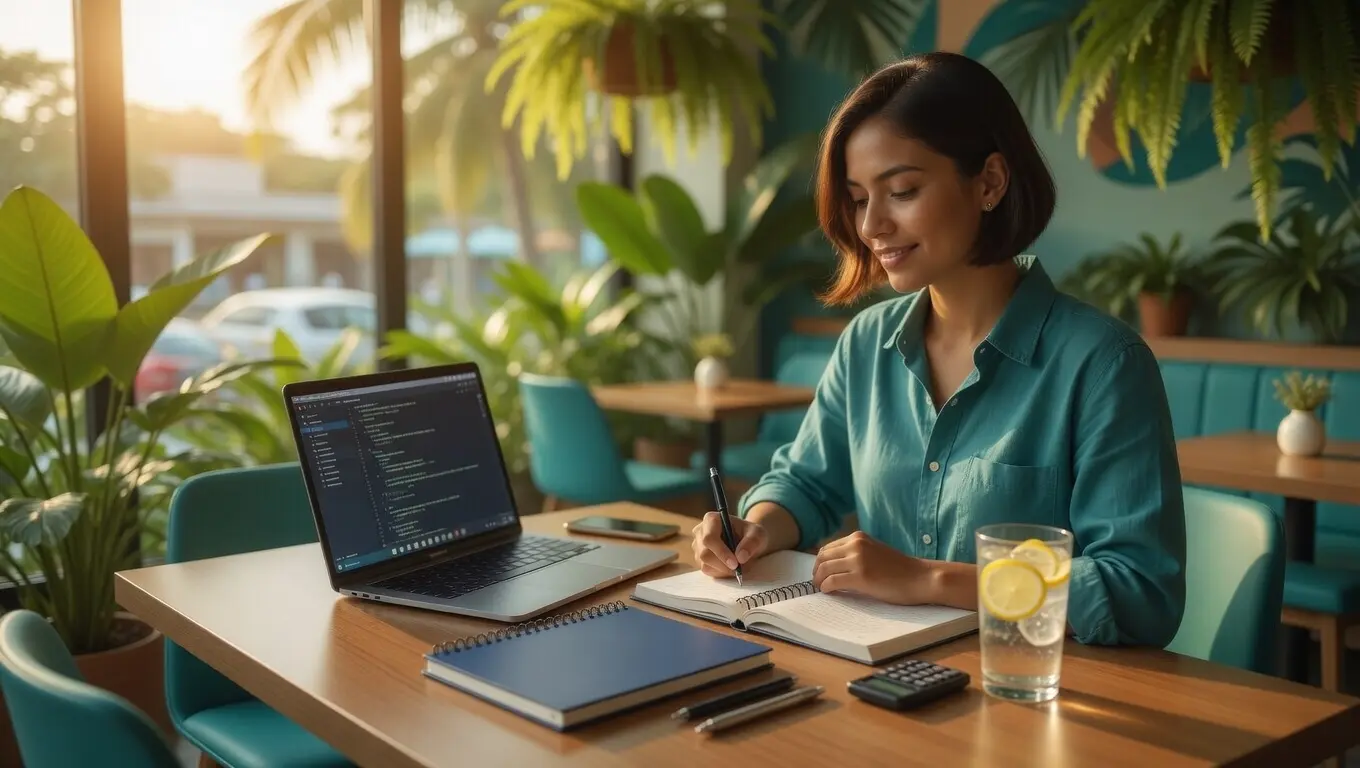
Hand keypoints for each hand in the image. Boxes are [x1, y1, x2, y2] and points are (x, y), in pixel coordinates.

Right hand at [692, 512, 768, 578]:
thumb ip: (751, 542)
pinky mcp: (699, 559)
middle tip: (739, 569)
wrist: (747, 540)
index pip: (709, 538)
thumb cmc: (750, 533)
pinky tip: (730, 566)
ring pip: (705, 564)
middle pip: (704, 554)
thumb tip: (741, 557)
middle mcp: (700, 532)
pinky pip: (707, 570)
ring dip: (723, 570)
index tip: (736, 563)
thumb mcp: (758, 534)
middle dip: (723, 564)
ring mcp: (698, 546)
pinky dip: (721, 572)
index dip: (721, 552)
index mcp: (711, 519)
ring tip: (738, 565)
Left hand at [813, 531, 934, 604]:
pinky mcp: (860, 576)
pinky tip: (830, 593)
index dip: (820, 562)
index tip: (820, 573)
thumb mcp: (874, 552)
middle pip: (822, 557)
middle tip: (818, 583)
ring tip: (822, 589)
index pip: (827, 548)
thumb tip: (832, 565)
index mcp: (858, 537)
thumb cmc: (900, 569)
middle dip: (816, 571)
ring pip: (824, 569)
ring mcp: (857, 560)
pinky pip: (832, 582)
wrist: (920, 578)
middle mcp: (855, 544)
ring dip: (819, 580)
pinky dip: (827, 588)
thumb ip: (855, 553)